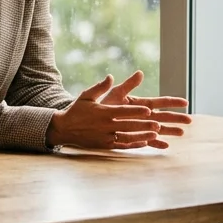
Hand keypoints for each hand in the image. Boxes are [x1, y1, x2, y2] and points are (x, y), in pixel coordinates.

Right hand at [47, 73, 164, 150]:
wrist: (64, 128)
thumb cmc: (76, 110)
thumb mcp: (86, 96)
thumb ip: (100, 87)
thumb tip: (111, 76)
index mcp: (102, 112)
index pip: (123, 111)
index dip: (136, 111)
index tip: (149, 110)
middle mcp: (105, 125)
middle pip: (128, 125)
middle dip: (144, 125)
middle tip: (158, 124)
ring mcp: (105, 136)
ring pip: (127, 137)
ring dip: (142, 136)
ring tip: (155, 134)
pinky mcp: (104, 145)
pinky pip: (122, 146)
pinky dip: (133, 145)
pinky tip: (144, 143)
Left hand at [99, 70, 191, 139]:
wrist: (91, 119)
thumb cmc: (103, 104)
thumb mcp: (116, 93)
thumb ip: (128, 85)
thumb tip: (140, 73)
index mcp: (140, 104)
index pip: (159, 102)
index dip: (172, 102)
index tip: (186, 102)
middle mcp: (142, 115)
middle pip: (162, 116)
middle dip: (176, 118)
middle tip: (190, 120)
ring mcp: (139, 126)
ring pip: (158, 128)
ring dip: (169, 131)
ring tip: (182, 133)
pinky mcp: (133, 136)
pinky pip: (146, 140)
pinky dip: (155, 143)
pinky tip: (165, 145)